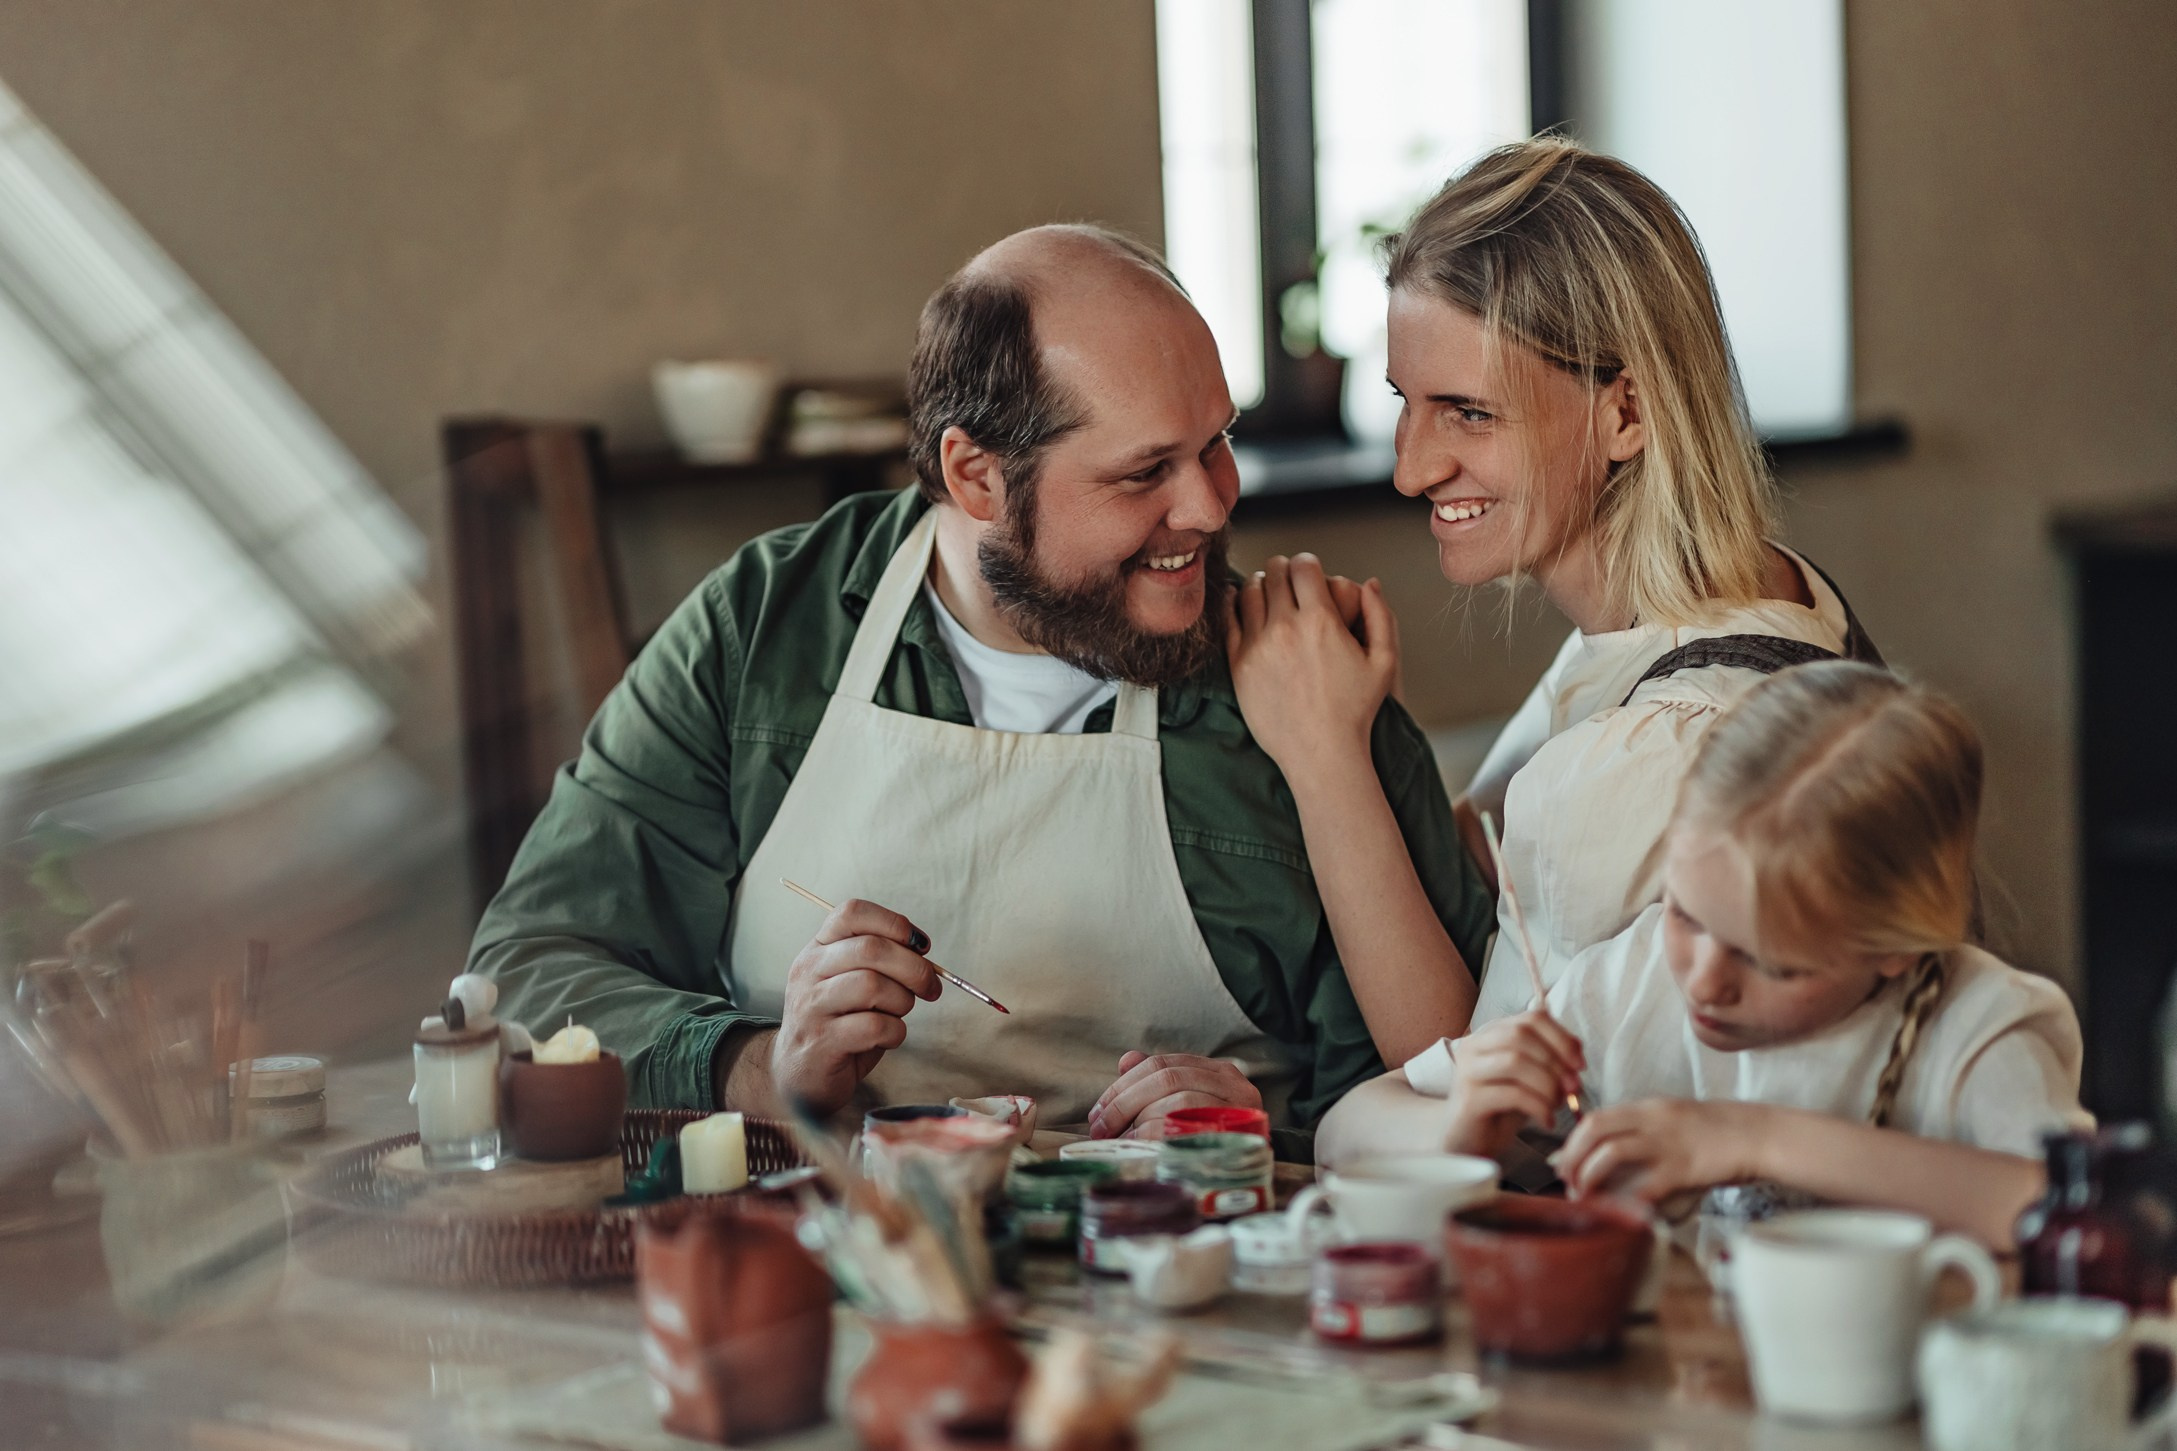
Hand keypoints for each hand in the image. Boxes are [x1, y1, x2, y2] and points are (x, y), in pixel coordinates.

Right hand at [767, 898, 940, 1115]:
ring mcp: (811, 1007)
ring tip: (898, 1014)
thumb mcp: (846, 980)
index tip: (919, 945)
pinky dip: (895, 1032)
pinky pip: (874, 1027)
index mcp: (817, 949)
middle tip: (930, 987)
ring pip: (873, 986)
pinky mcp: (822, 1042)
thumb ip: (876, 960)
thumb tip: (921, 949)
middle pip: (870, 948)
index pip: (852, 913)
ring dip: (902, 1001)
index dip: (894, 923)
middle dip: (914, 967)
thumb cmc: (837, 1022)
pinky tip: (888, 1037)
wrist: (798, 1074)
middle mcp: (809, 972)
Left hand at [1088, 1051, 1262, 1139]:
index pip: (1164, 1063)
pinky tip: (1138, 1146)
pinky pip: (1185, 1128)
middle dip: (1124, 1101)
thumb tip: (1126, 1060)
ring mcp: (1239, 1111)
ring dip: (1139, 1119)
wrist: (1255, 1178)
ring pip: (1177, 1100)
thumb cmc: (1215, 1141)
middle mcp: (1235, 1086)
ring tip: (1119, 1139)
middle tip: (1099, 1127)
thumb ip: (1160, 1081)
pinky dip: (1153, 1135)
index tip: (1098, 1109)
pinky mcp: (1236, 1137)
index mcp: (1221, 1072)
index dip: (1125, 1083)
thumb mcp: (1190, 1106)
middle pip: (1168, 1078)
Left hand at [1226, 554, 1401, 773]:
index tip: (1309, 572)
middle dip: (1284, 570)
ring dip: (1261, 585)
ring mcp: (1258, 646)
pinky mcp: (1238, 664)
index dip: (1308, 563)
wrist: (1321, 753)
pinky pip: (1228, 619)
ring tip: (1269, 593)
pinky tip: (1242, 605)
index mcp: (1322, 621)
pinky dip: (1234, 604)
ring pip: (1250, 591)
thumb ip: (1381, 616)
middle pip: (1275, 573)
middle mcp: (1286, 628)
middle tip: (1288, 579)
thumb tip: (1370, 582)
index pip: (1304, 566)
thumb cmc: (1357, 710)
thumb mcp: (1385, 663)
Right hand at [1442, 1010, 1584, 1156]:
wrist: (1470, 1142)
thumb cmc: (1501, 1109)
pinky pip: (1511, 1094)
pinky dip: (1538, 1107)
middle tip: (1574, 1088)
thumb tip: (1577, 1053)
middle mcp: (1475, 1046)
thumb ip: (1549, 1061)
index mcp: (1492, 1034)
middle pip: (1521, 1034)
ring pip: (1515, 1061)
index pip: (1532, 1018)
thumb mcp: (1530, 1080)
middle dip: (1556, 1061)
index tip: (1580, 1065)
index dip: (1562, 1038)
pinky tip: (1547, 1121)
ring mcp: (1468, 1071)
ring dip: (1547, 1084)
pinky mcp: (1469, 1099)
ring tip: (1558, 1105)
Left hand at [1550, 1099, 1763, 1204]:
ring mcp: (1668, 1143)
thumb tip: (1604, 1153)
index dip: (1573, 1143)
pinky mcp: (1685, 1167)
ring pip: (1612, 1153)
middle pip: (1595, 1131)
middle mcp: (1652, 1121)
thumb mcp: (1671, 1122)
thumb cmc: (1713, 1132)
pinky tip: (1620, 1212)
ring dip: (1590, 1177)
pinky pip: (1648, 1185)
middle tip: (1568, 1183)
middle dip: (1573, 1158)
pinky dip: (1628, 1200)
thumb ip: (1639, 1135)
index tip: (1564, 1165)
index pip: (1595, 1119)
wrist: (1757, 1134)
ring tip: (1586, 1197)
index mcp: (1646, 1109)